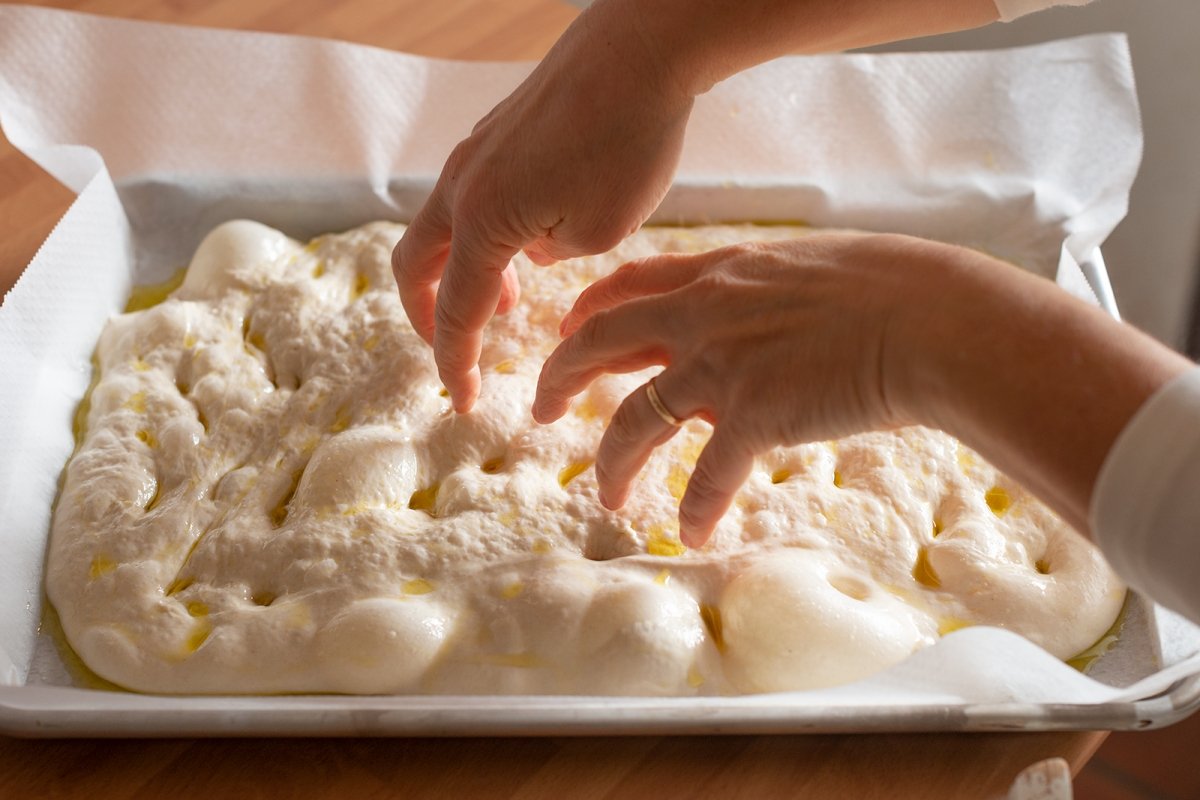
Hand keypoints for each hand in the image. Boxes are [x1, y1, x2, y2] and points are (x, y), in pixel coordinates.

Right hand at [392, 7, 693, 412]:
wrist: (637, 51)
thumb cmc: (627, 142)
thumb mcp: (600, 230)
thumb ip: (553, 256)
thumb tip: (531, 250)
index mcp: (481, 221)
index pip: (457, 311)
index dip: (457, 364)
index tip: (464, 402)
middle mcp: (462, 186)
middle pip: (416, 267)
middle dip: (430, 319)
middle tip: (458, 353)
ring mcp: (474, 154)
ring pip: (438, 229)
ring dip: (460, 274)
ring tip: (511, 302)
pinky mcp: (497, 134)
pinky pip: (468, 198)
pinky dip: (481, 236)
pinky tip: (530, 242)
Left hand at [532, 233, 933, 546]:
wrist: (930, 319)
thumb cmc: (892, 285)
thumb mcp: (809, 264)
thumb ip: (760, 289)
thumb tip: (749, 314)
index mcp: (719, 272)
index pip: (628, 283)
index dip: (588, 308)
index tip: (568, 329)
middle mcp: (703, 314)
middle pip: (599, 343)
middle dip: (559, 377)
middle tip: (541, 409)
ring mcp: (722, 365)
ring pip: (634, 418)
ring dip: (613, 463)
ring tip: (606, 497)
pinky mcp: (752, 416)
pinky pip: (706, 474)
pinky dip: (697, 507)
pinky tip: (694, 531)